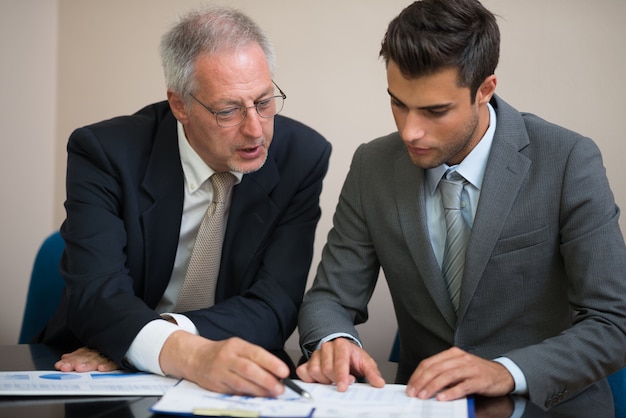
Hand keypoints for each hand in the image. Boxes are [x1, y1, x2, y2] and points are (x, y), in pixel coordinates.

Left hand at [55, 346, 118, 371]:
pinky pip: (115, 363)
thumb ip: (80, 354)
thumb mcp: (94, 351)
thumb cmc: (110, 350)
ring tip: (79, 368)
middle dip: (75, 362)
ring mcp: (111, 355)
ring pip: (98, 359)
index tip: (59, 364)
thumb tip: (64, 357)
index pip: (81, 354)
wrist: (131, 344)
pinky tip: (101, 369)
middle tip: (65, 367)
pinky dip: (108, 366)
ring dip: (89, 364)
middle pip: (87, 357)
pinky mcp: (121, 359)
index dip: (70, 359)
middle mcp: (101, 351)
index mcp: (94, 349)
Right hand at [160, 331, 289, 396]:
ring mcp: (220, 372)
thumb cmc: (223, 353)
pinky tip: (257, 397)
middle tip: (280, 388)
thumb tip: (276, 372)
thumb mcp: (239, 347)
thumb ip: (255, 358)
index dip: (271, 363)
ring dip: (259, 391)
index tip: (284, 371)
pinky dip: (247, 395)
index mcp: (236, 345)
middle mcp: (227, 358)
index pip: (256, 353)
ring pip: (241, 383)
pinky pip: (234, 392)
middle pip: (248, 369)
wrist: (196, 358)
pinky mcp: (216, 386)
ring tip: (272, 393)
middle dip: (266, 380)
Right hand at [296, 337, 384, 391]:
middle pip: (327, 369)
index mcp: (342, 345)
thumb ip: (372, 373)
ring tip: (333, 379)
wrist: (343, 352)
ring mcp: (316, 354)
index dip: (341, 376)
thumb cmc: (353, 357)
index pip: (339, 361)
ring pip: (315, 371)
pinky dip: (310, 379)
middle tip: (343, 382)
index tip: (343, 387)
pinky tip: (320, 380)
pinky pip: (303, 372)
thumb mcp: (366, 363)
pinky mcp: (307, 362)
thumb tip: (379, 383)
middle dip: (335, 379)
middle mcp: (327, 347)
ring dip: (324, 380)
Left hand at [406, 347, 513, 400]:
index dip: (417, 374)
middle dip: (422, 381)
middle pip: (436, 368)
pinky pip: (463, 386)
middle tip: (413, 393)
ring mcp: (471, 368)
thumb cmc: (478, 372)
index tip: (410, 386)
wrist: (503, 374)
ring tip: (424, 396)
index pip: (429, 362)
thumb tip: (423, 385)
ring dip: (433, 386)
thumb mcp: (459, 368)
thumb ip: (443, 373)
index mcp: (453, 354)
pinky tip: (443, 398)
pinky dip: (451, 392)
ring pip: (447, 376)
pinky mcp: (480, 380)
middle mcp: (461, 358)